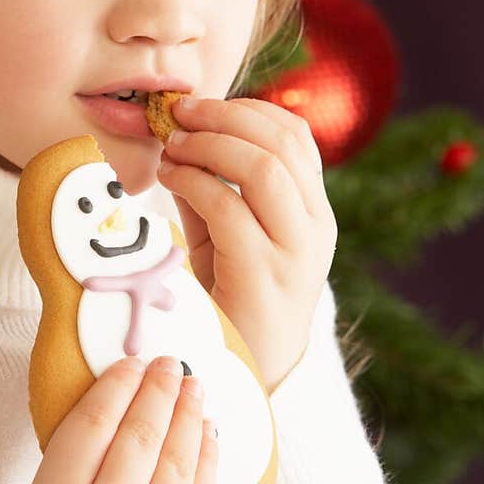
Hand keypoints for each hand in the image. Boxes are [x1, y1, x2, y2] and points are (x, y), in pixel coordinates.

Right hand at [0, 355, 217, 483]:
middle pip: (142, 437)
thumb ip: (74, 467)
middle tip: (171, 363)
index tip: (131, 360)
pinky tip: (208, 437)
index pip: (95, 422)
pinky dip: (206, 465)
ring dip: (189, 420)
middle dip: (160, 391)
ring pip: (178, 466)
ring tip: (194, 389)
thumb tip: (121, 414)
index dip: (118, 384)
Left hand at [156, 96, 337, 393]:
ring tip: (172, 146)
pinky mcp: (263, 278)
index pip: (296, 137)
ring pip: (263, 169)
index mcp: (313, 212)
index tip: (200, 107)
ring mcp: (294, 254)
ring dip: (208, 145)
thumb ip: (211, 188)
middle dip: (223, 117)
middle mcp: (314, 228)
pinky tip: (169, 179)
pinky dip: (194, 182)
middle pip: (281, 144)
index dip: (246, 109)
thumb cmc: (232, 300)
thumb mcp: (226, 235)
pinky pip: (230, 210)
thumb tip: (176, 136)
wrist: (250, 376)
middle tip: (176, 115)